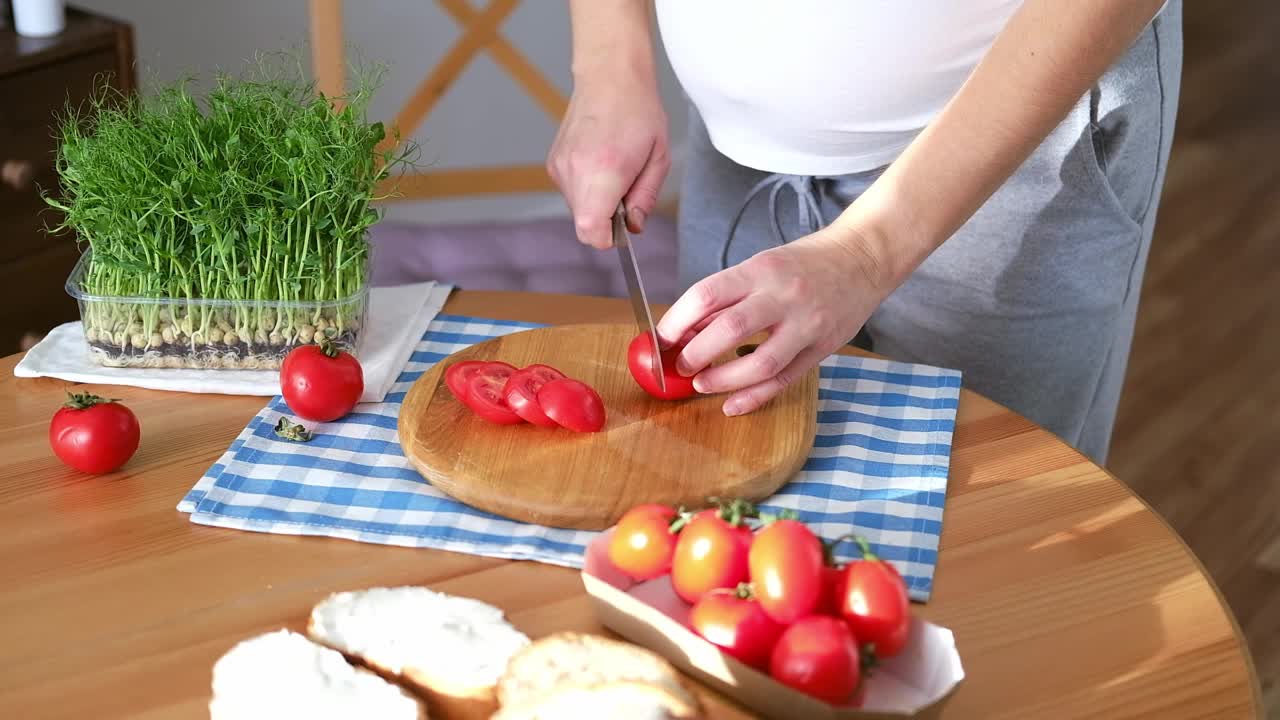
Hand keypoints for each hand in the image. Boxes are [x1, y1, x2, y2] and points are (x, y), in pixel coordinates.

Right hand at [547, 74, 668, 248]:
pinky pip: (571, 192)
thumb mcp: (658, 158)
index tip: (622, 226)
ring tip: (614, 168)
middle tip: (626, 187)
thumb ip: (645, 198)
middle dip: (606, 218)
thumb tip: (633, 227)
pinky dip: (586, 187)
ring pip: (577, 209)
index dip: (608, 238)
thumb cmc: (638, 112)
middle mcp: (575, 172)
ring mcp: (559, 167)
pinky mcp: (553, 163)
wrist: (609, 77)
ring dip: (597, 201)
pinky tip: (599, 161)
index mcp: (604, 172)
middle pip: (584, 224)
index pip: (591, 232)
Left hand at [656, 230, 891, 415]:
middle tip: (680, 366)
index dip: (677, 321)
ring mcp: (807, 325)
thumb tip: (686, 330)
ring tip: (702, 384)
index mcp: (761, 270)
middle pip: (730, 329)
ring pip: (761, 363)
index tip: (662, 339)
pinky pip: (784, 380)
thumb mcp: (762, 265)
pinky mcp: (822, 348)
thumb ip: (727, 297)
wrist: (864, 258)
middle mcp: (784, 296)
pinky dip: (755, 397)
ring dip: (724, 380)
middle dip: (697, 354)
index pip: (707, 295)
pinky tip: (732, 404)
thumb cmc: (804, 263)